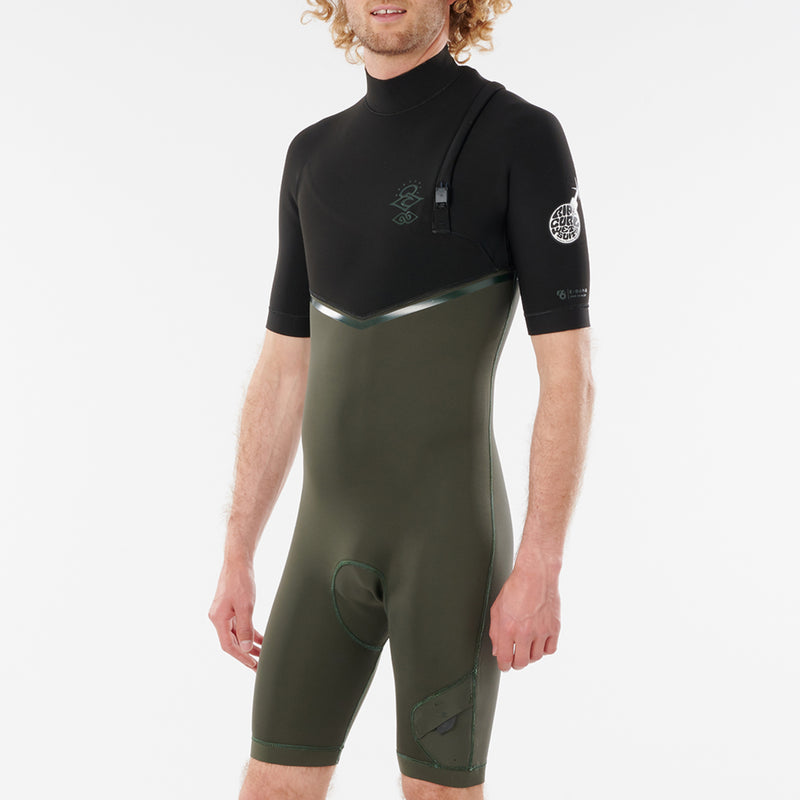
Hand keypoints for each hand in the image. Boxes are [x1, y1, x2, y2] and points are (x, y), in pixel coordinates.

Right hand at [208, 559, 262, 670]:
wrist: (238, 562)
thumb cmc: (240, 581)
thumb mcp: (246, 606)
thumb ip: (245, 628)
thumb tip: (246, 648)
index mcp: (218, 619)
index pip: (228, 645)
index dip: (241, 657)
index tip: (253, 665)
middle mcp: (218, 618)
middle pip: (232, 642)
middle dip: (246, 654)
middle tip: (259, 666)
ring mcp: (224, 613)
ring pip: (237, 634)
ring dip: (249, 645)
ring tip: (263, 655)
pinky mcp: (231, 608)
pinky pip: (240, 625)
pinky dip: (250, 632)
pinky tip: (260, 640)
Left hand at [489, 554, 560, 670]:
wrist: (536, 575)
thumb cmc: (516, 587)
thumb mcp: (497, 608)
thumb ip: (495, 632)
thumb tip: (497, 651)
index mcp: (507, 627)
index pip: (505, 659)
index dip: (503, 666)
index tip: (504, 665)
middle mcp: (524, 632)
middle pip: (521, 663)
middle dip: (516, 663)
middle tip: (515, 657)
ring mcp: (541, 631)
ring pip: (536, 657)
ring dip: (530, 655)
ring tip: (527, 645)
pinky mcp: (554, 628)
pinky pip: (550, 649)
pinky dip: (544, 649)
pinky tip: (539, 641)